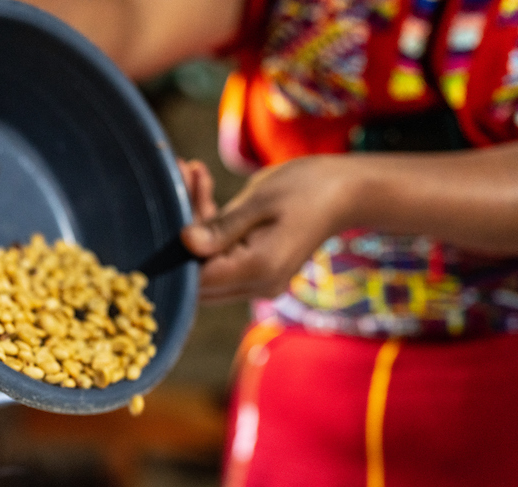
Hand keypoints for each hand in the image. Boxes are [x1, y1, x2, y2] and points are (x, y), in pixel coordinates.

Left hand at [181, 156, 351, 302]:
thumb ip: (222, 226)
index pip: (198, 275)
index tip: (170, 201)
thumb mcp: (260, 201)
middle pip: (198, 272)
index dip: (176, 248)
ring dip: (194, 220)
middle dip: (182, 229)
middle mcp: (257, 285)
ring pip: (207, 262)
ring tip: (191, 171)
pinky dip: (210, 224)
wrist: (347, 191)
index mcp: (259, 270)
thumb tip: (185, 243)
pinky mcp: (256, 269)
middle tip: (179, 177)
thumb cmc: (309, 188)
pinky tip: (202, 182)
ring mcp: (257, 281)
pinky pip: (221, 253)